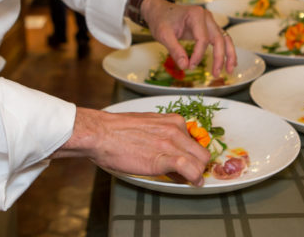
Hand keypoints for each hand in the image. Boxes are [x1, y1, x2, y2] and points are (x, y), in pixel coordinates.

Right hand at [51, 108, 210, 185]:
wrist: (101, 134)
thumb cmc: (116, 131)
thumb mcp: (147, 127)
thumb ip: (164, 138)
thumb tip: (172, 156)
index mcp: (173, 121)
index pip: (195, 141)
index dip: (194, 155)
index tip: (190, 163)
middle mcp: (176, 129)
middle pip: (202, 152)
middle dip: (200, 165)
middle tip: (192, 174)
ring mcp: (171, 143)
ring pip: (200, 162)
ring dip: (197, 174)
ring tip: (191, 181)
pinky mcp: (164, 158)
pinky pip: (190, 169)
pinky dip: (194, 178)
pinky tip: (192, 182)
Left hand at [139, 0, 236, 74]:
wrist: (160, 11)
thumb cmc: (161, 19)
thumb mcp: (163, 35)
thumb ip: (175, 50)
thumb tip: (184, 65)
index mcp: (196, 15)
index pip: (203, 39)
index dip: (198, 55)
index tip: (190, 66)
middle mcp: (206, 17)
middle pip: (219, 39)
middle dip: (219, 58)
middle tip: (216, 74)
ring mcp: (209, 22)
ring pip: (224, 38)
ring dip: (229, 55)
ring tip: (230, 70)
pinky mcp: (209, 28)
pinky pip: (221, 39)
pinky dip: (226, 50)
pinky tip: (230, 62)